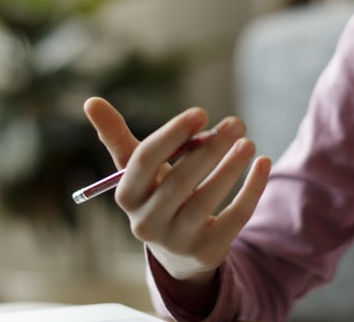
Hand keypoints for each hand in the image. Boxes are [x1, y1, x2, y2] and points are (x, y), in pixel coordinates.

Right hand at [83, 97, 271, 290]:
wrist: (176, 250)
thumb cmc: (156, 193)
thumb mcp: (136, 168)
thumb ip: (116, 136)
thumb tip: (90, 100)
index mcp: (126, 196)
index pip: (143, 162)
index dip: (171, 135)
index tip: (200, 112)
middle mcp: (146, 223)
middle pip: (178, 182)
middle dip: (209, 149)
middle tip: (236, 123)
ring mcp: (177, 241)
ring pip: (207, 201)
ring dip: (231, 167)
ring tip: (247, 142)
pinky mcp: (207, 252)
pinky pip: (234, 219)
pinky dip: (252, 189)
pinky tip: (263, 163)